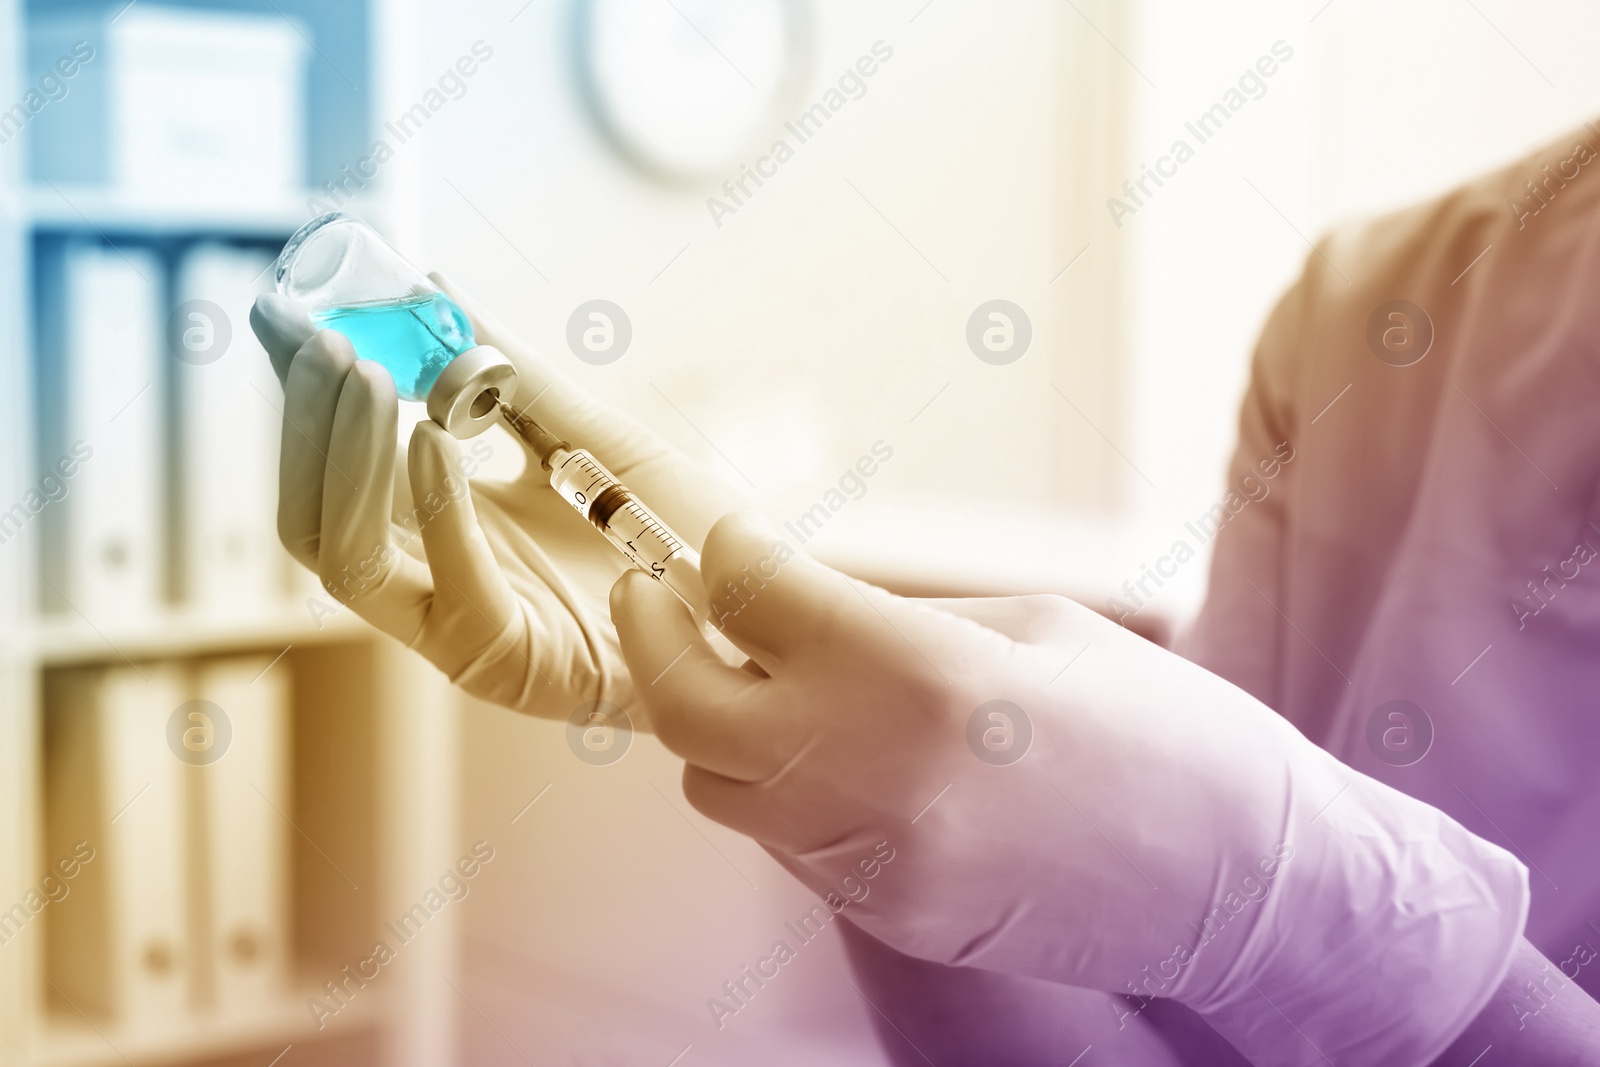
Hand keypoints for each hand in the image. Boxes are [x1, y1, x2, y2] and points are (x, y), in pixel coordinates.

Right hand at [249, 275, 742, 719]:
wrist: (766, 611)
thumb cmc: (684, 533)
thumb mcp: (595, 435)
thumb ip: (513, 377)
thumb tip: (433, 288)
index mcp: (449, 525)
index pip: (341, 463)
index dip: (306, 395)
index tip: (287, 314)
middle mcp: (439, 578)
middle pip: (320, 515)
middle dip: (307, 426)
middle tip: (318, 341)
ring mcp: (463, 627)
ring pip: (352, 557)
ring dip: (347, 461)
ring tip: (363, 373)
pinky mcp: (508, 662)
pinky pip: (448, 587)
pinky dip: (435, 509)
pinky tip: (432, 438)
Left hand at [611, 512, 1529, 1065]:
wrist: (1242, 882)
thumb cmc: (1163, 735)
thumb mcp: (1036, 629)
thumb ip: (899, 617)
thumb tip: (800, 603)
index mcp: (922, 673)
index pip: (753, 596)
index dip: (719, 555)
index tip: (715, 542)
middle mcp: (873, 773)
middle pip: (683, 704)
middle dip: (652, 638)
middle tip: (655, 598)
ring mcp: (869, 859)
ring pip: (714, 783)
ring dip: (712, 721)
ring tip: (752, 678)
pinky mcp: (880, 914)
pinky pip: (779, 839)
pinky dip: (777, 785)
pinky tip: (828, 752)